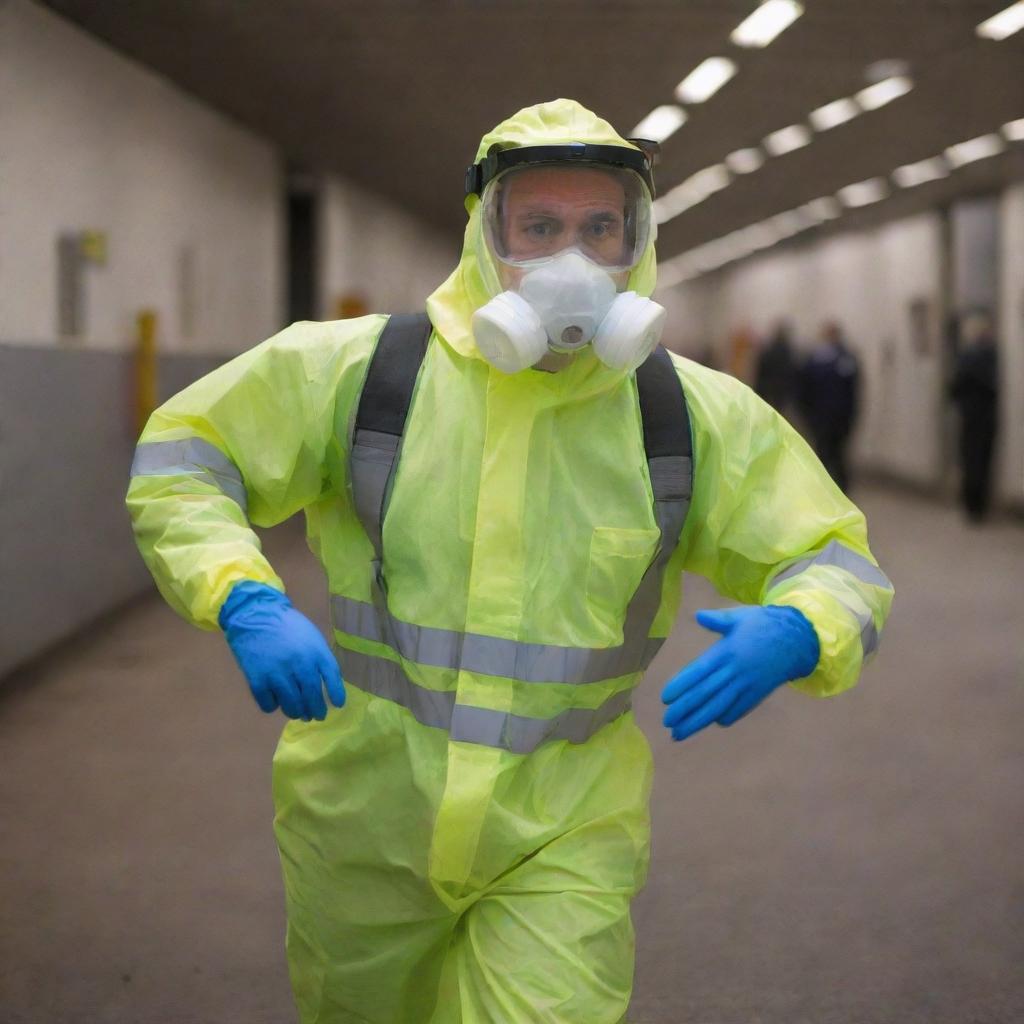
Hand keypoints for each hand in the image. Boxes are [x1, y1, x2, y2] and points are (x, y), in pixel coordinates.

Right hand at [218, 581, 344, 720]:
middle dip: (316, 710)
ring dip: (296, 712)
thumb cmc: (287, 625)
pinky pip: (269, 704)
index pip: (332, 678)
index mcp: (316, 652)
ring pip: (292, 706)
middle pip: (312, 697)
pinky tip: (275, 701)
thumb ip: (319, 657)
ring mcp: (278, 674)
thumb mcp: (311, 636)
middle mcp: (300, 665)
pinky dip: (273, 706)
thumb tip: (325, 684)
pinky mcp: (258, 680)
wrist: (256, 614)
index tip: (338, 705)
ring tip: (298, 712)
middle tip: (316, 716)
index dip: (336, 694)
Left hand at [661, 605, 818, 742]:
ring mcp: (747, 685)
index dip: (682, 685)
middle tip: (667, 722)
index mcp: (726, 651)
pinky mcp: (758, 693)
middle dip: (685, 710)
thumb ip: (717, 619)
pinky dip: (725, 717)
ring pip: (719, 706)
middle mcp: (735, 671)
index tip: (665, 698)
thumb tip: (697, 615)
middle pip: (706, 694)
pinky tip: (713, 723)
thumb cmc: (763, 624)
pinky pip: (739, 709)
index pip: (699, 671)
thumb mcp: (739, 616)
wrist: (797, 639)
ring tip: (680, 733)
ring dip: (699, 721)